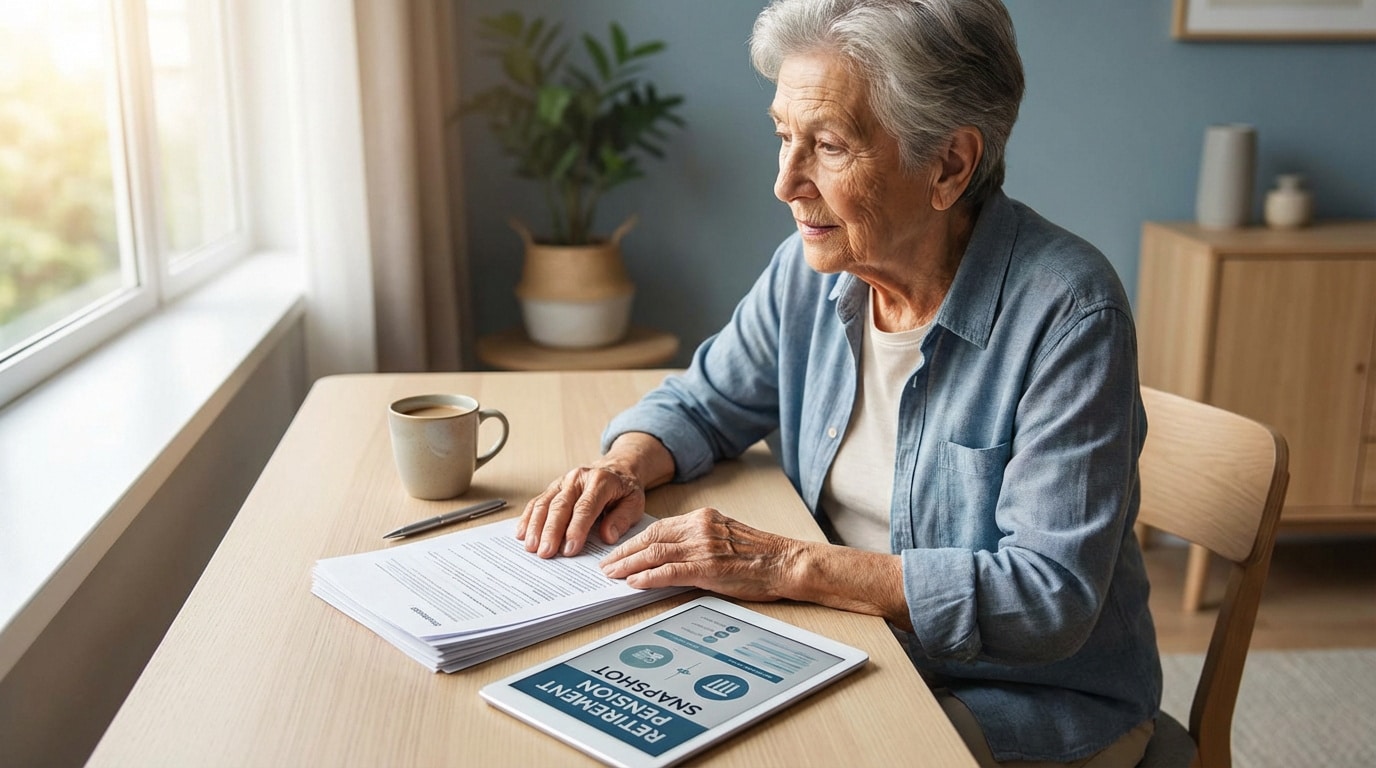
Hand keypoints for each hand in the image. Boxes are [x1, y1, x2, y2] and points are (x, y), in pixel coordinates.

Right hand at [517, 464, 644, 557]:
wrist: (617, 469)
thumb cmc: (624, 490)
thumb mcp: (634, 503)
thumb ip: (622, 519)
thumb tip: (607, 536)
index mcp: (601, 481)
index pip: (585, 507)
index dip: (576, 529)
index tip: (570, 549)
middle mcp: (578, 479)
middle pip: (560, 506)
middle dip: (551, 531)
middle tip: (546, 553)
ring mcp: (563, 482)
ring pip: (544, 503)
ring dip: (536, 526)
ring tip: (531, 547)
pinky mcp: (553, 488)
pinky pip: (537, 502)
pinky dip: (528, 518)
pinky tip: (522, 533)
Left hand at [599, 508, 801, 602]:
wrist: (786, 562)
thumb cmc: (761, 555)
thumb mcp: (726, 537)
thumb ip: (699, 541)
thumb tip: (670, 556)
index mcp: (703, 518)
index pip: (658, 527)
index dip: (634, 540)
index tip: (619, 551)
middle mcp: (700, 528)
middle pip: (651, 538)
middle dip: (624, 553)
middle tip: (606, 565)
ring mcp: (703, 547)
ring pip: (655, 553)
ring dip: (629, 565)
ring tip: (612, 575)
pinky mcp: (708, 568)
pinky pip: (670, 572)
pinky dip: (648, 577)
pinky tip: (634, 583)